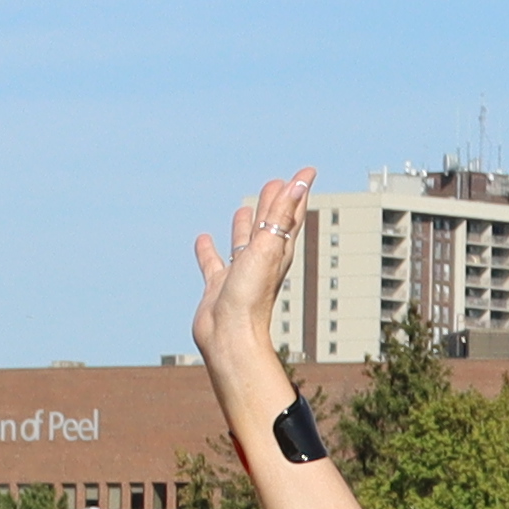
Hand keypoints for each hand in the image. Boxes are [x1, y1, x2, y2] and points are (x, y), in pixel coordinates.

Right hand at [190, 168, 313, 391]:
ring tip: (242, 209)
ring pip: (242, 242)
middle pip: (268, 224)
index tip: (306, 172)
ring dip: (244, 226)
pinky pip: (213, 263)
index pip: (291, 213)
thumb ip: (280, 214)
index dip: (298, 192)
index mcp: (277, 250)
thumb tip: (299, 183)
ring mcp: (239, 273)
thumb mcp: (267, 247)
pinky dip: (208, 250)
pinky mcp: (218, 286)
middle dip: (272, 204)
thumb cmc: (251, 297)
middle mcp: (261, 260)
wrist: (229, 336)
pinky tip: (203, 239)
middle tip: (274, 184)